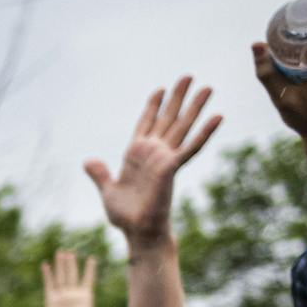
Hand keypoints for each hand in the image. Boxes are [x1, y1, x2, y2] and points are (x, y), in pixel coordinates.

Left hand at [11, 249, 100, 306]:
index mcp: (52, 301)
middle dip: (60, 264)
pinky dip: (90, 270)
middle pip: (61, 276)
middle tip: (60, 251)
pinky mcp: (85, 296)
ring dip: (71, 264)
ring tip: (70, 252)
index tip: (45, 264)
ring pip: (72, 275)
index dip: (47, 274)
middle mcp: (63, 296)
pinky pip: (88, 280)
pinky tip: (91, 260)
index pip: (49, 284)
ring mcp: (74, 295)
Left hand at [84, 77, 221, 244]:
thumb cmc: (126, 216)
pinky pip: (191, 147)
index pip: (146, 123)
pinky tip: (218, 117)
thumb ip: (100, 174)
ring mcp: (164, 157)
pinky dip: (204, 132)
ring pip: (182, 126)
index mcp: (136, 154)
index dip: (153, 106)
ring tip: (209, 87)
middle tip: (189, 75)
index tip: (161, 89)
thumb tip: (88, 161)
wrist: (137, 231)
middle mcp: (153, 151)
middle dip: (178, 97)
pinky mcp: (172, 167)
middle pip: (168, 117)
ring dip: (196, 107)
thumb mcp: (108, 190)